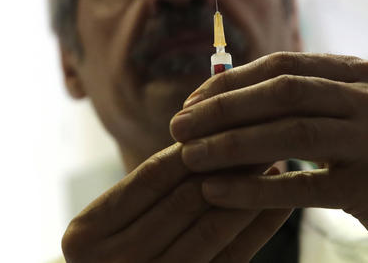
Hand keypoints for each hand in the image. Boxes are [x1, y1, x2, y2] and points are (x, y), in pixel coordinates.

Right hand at [61, 143, 292, 262]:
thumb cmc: (109, 257)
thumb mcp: (104, 226)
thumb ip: (140, 191)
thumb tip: (197, 138)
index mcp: (89, 233)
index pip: (151, 175)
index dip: (192, 145)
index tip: (225, 118)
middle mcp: (117, 260)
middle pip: (185, 198)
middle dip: (227, 161)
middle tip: (261, 130)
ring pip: (211, 227)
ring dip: (247, 191)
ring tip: (272, 160)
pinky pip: (231, 259)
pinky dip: (258, 230)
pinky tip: (279, 205)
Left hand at [169, 52, 367, 262]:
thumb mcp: (359, 114)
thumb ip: (314, 96)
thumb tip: (239, 91)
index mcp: (363, 73)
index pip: (283, 66)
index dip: (230, 81)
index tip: (192, 100)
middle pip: (281, 92)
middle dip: (222, 108)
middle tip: (179, 126)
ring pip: (289, 134)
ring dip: (229, 145)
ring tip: (188, 157)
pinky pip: (302, 186)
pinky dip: (254, 189)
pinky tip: (217, 192)